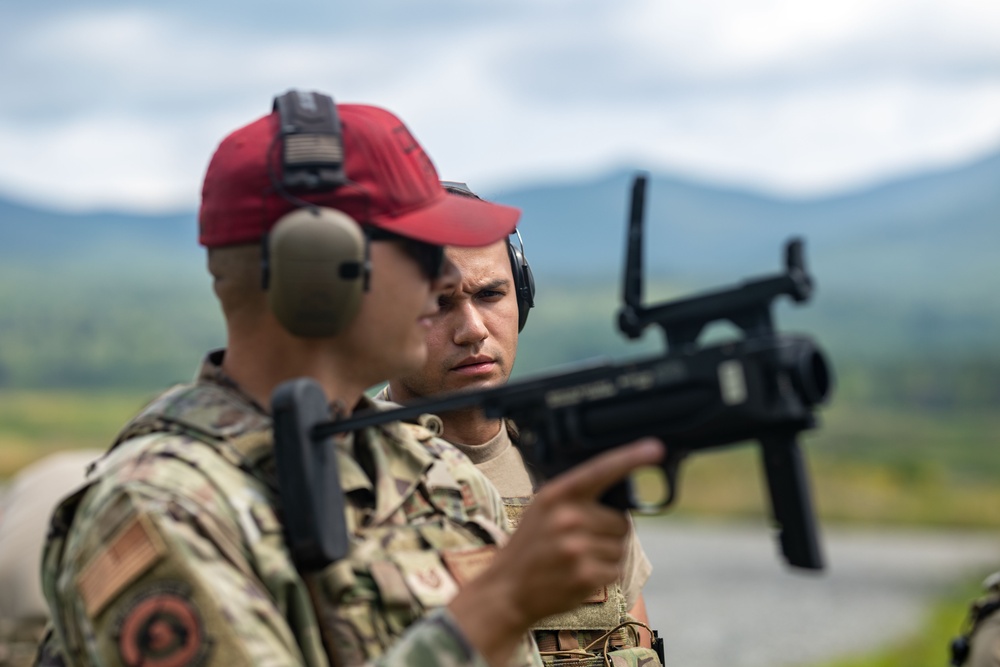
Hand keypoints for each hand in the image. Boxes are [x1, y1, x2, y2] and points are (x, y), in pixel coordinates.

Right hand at [448, 439, 664, 663]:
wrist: (506, 590)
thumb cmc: (529, 547)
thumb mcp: (541, 509)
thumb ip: (574, 497)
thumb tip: (618, 491)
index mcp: (557, 494)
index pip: (600, 470)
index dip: (630, 458)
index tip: (654, 449)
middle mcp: (568, 517)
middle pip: (622, 520)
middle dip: (609, 532)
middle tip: (581, 542)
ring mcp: (577, 547)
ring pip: (621, 547)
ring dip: (606, 555)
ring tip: (576, 559)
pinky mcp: (585, 575)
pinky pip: (615, 570)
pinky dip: (603, 575)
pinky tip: (578, 575)